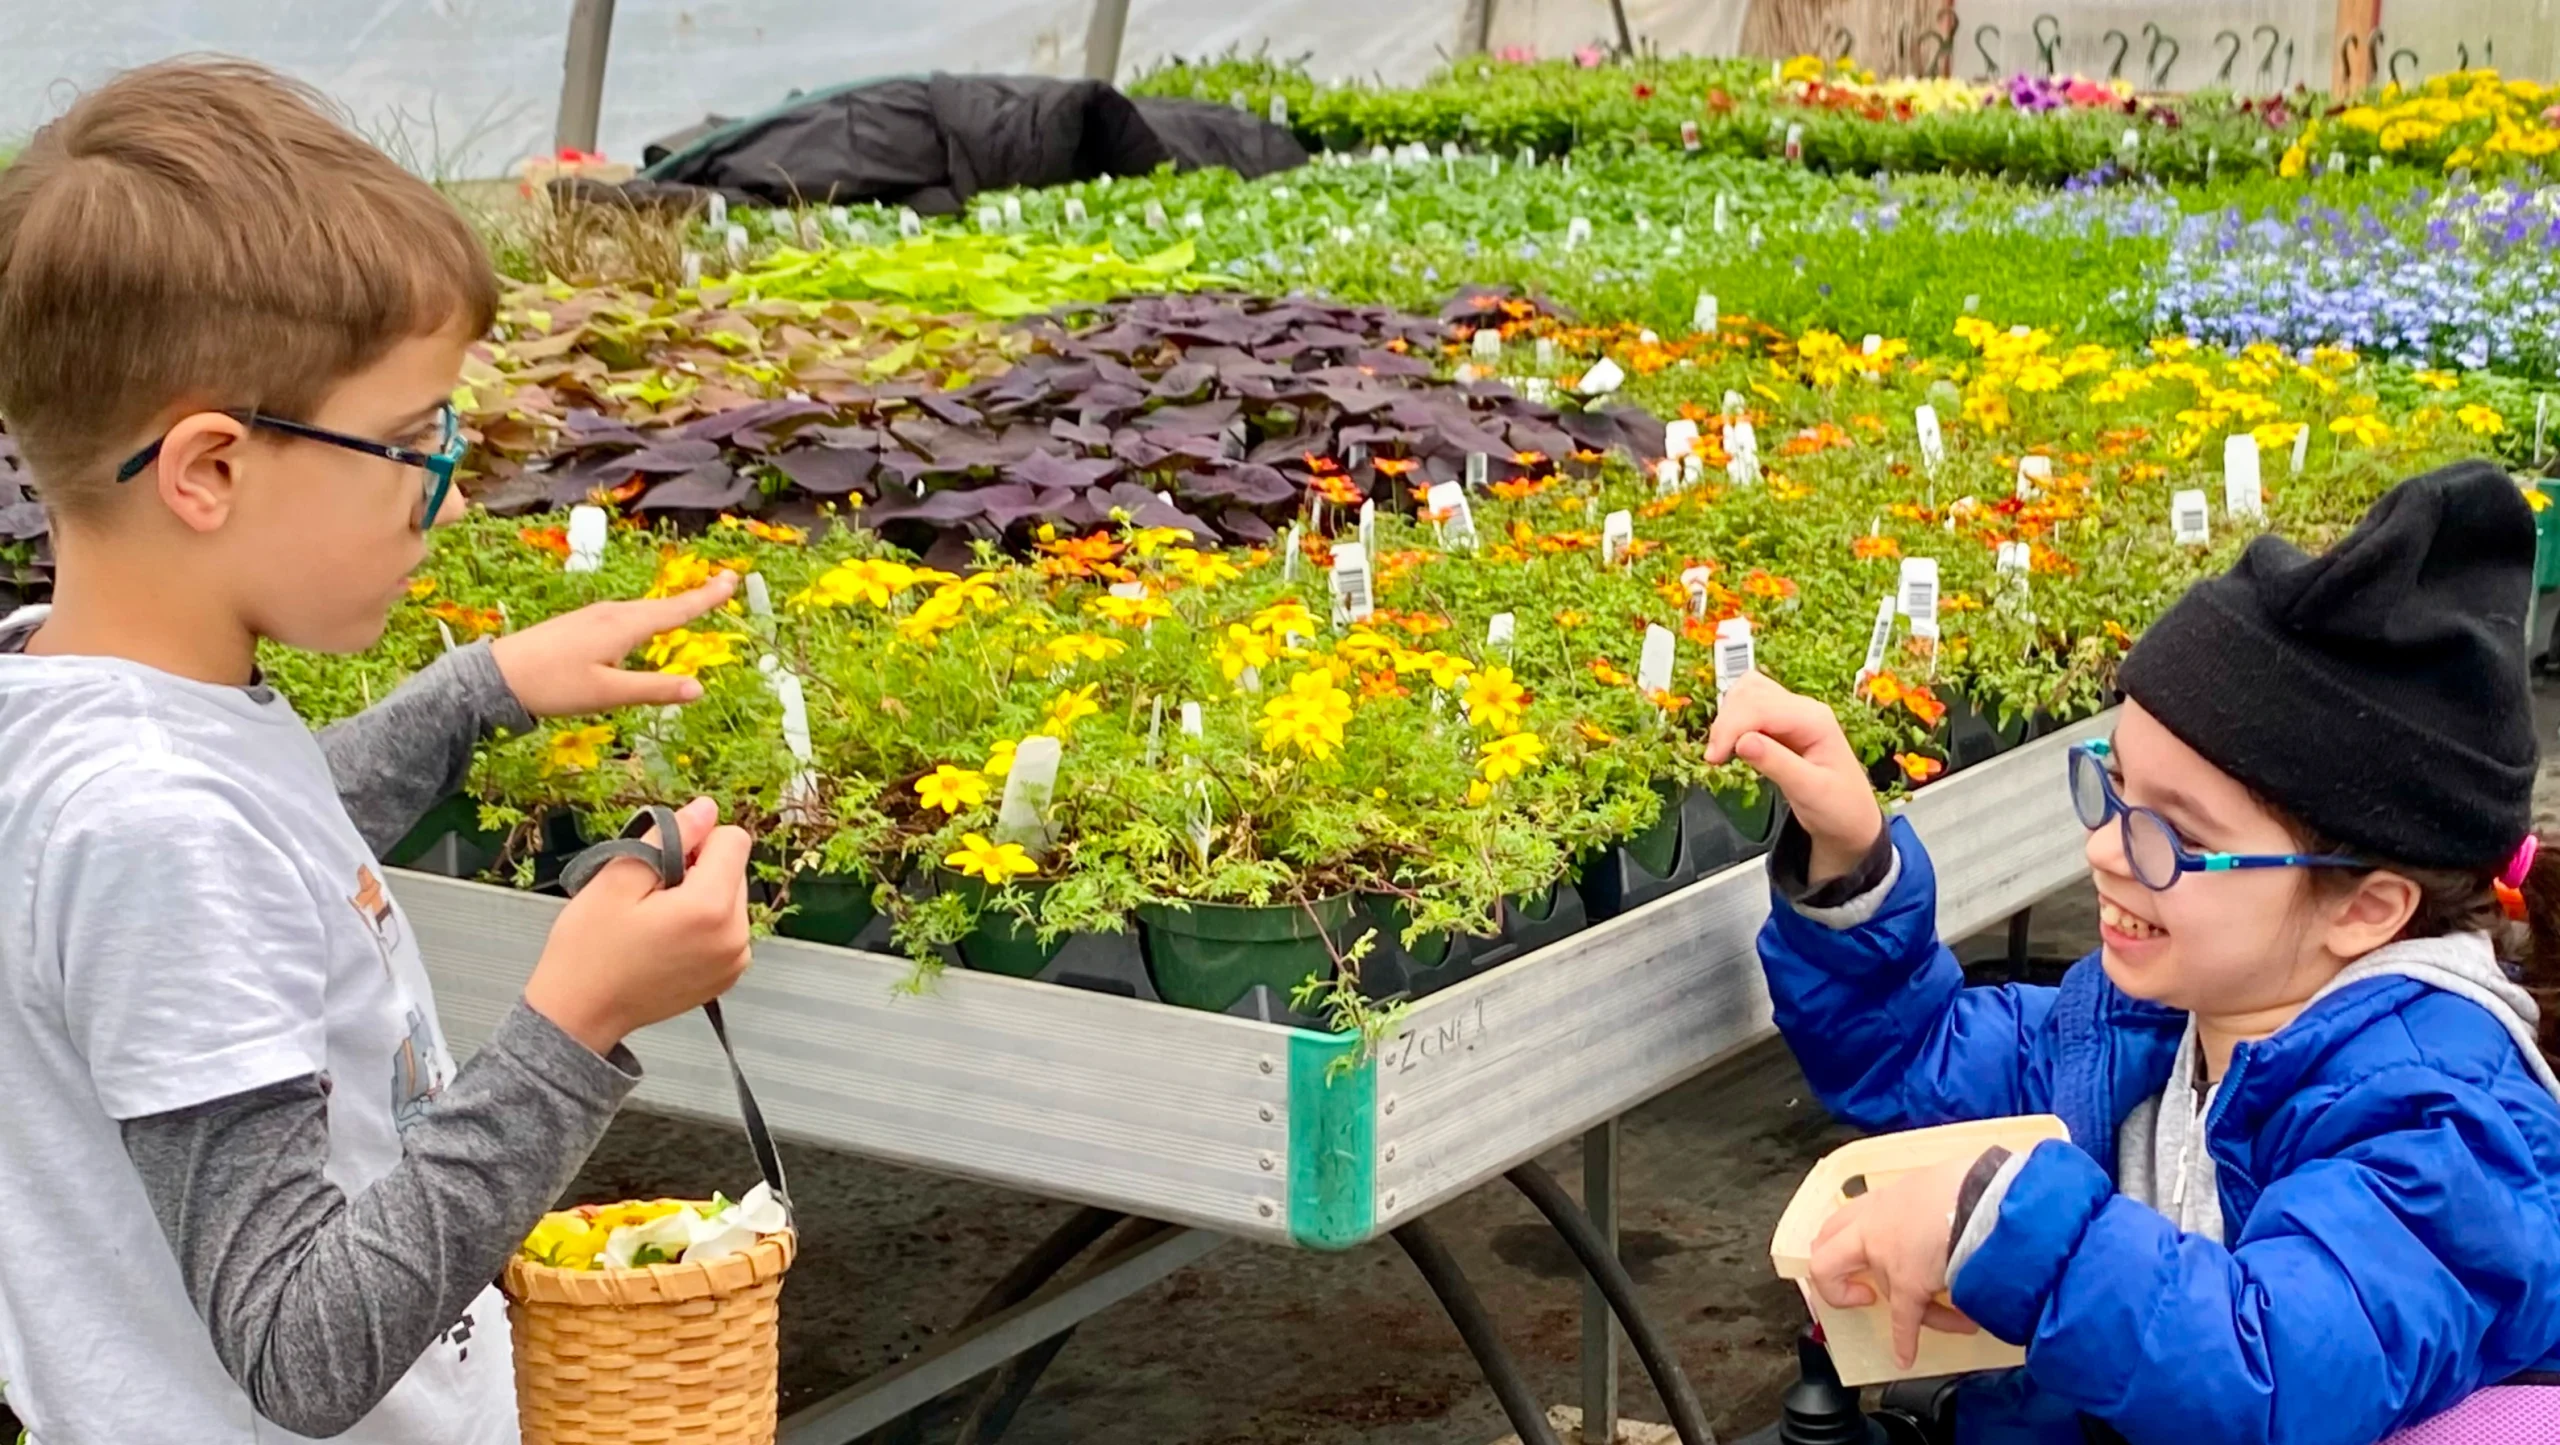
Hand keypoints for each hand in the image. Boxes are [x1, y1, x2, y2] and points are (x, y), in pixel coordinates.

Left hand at [489, 571, 741, 716]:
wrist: (498, 676)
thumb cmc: (554, 686)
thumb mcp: (608, 694)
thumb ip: (654, 689)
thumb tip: (699, 689)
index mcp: (624, 626)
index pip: (676, 611)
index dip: (706, 597)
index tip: (731, 580)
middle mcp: (612, 613)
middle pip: (662, 605)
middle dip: (694, 597)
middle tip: (724, 584)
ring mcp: (594, 616)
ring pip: (642, 610)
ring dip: (671, 607)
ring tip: (694, 604)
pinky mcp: (581, 624)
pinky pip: (626, 616)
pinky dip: (648, 616)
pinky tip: (644, 625)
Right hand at [523, 797, 753, 1054]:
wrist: (580, 1013)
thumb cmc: (589, 949)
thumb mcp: (617, 878)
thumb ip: (668, 836)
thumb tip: (706, 808)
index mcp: (710, 908)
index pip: (733, 840)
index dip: (696, 840)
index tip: (662, 861)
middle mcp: (735, 935)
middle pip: (734, 869)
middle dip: (698, 870)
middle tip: (650, 895)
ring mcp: (736, 959)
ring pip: (731, 897)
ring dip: (700, 897)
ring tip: (655, 921)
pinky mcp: (729, 975)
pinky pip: (728, 928)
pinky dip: (703, 925)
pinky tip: (666, 940)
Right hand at [1704, 672, 1884, 884]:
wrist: (1851, 821)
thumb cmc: (1839, 807)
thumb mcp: (1810, 791)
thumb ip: (1777, 764)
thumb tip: (1741, 742)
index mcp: (1815, 720)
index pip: (1761, 706)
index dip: (1731, 727)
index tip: (1715, 758)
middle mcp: (1802, 709)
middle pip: (1750, 692)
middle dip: (1726, 721)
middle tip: (1716, 758)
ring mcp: (1791, 714)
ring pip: (1746, 694)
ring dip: (1727, 718)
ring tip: (1723, 751)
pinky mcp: (1780, 724)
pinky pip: (1748, 708)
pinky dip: (1733, 722)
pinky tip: (1732, 745)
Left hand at [1807, 1155, 1982, 1369]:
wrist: (1990, 1199)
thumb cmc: (1974, 1184)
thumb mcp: (1943, 1182)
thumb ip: (1934, 1201)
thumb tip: (1952, 1207)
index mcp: (1885, 1200)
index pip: (1843, 1219)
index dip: (1839, 1241)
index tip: (1855, 1260)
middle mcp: (1875, 1226)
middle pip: (1828, 1251)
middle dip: (1835, 1275)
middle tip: (1856, 1291)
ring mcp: (1887, 1258)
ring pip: (1887, 1292)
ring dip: (1918, 1311)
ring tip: (1955, 1319)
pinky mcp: (1908, 1286)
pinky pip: (1904, 1320)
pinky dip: (1905, 1342)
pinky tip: (1906, 1356)